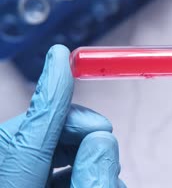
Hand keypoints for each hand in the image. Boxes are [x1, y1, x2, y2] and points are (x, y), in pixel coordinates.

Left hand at [0, 45, 125, 187]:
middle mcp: (9, 178)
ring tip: (97, 165)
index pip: (35, 126)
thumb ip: (94, 172)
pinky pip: (40, 161)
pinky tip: (80, 174)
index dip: (52, 87)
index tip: (60, 55)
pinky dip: (65, 161)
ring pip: (41, 143)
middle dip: (75, 124)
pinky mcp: (20, 180)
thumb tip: (102, 135)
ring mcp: (12, 179)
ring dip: (74, 145)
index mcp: (16, 185)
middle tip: (104, 132)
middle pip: (37, 129)